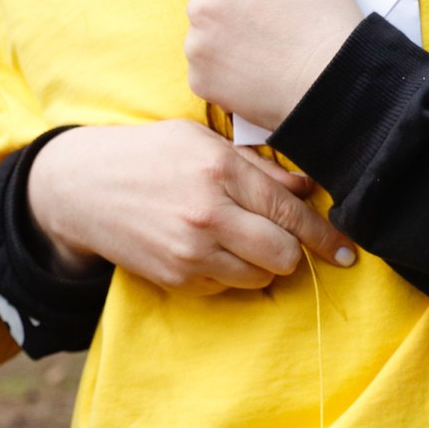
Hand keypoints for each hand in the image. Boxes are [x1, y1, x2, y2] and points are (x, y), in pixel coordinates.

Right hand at [25, 120, 357, 294]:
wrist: (81, 187)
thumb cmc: (150, 154)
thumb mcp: (204, 141)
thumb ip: (260, 168)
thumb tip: (309, 187)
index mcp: (220, 170)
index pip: (290, 211)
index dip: (325, 235)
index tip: (347, 250)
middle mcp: (208, 214)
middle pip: (283, 255)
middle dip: (292, 250)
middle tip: (281, 236)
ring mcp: (190, 251)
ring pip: (259, 277)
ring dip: (262, 264)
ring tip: (241, 238)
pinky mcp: (175, 277)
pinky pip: (226, 286)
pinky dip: (230, 272)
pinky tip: (210, 247)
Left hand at [181, 0, 363, 132]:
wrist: (334, 89)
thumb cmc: (330, 25)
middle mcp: (205, 5)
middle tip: (263, 12)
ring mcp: (198, 45)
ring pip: (201, 24)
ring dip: (221, 28)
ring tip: (263, 44)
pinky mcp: (199, 78)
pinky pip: (203, 59)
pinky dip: (222, 61)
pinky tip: (255, 66)